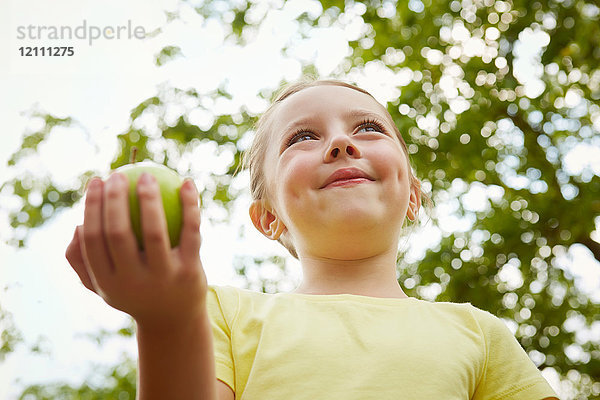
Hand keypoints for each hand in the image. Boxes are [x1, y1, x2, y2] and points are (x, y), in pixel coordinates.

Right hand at [65, 172, 206, 328]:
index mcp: (108, 282)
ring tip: (147, 175)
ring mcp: (164, 278)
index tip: (97, 180)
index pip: (93, 240)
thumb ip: (81, 260)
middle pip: (118, 234)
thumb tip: (78, 224)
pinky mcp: (191, 271)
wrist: (174, 320)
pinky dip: (190, 205)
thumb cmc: (133, 292)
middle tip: (118, 175)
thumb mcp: (103, 284)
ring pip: (155, 232)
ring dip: (150, 199)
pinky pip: (190, 232)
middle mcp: (133, 283)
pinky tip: (186, 182)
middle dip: (114, 200)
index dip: (92, 206)